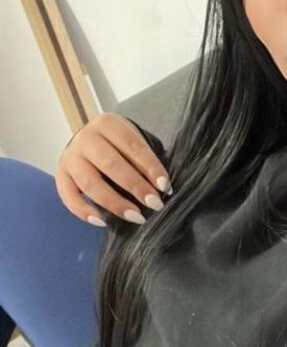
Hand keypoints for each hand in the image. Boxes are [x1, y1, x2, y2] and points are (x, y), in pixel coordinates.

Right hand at [56, 112, 171, 225]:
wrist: (90, 142)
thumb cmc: (118, 146)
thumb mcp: (131, 144)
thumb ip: (143, 162)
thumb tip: (160, 188)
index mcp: (108, 124)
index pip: (132, 145)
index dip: (150, 166)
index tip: (164, 186)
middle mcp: (85, 138)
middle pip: (111, 164)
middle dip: (135, 186)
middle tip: (155, 204)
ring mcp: (70, 157)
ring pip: (90, 183)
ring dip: (115, 203)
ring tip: (136, 217)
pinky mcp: (61, 175)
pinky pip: (69, 197)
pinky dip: (85, 212)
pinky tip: (103, 222)